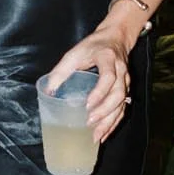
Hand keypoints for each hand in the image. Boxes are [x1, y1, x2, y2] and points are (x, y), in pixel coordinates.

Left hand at [45, 21, 133, 143]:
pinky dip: (114, 123)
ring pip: (122, 104)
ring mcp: (125, 81)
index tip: (87, 105)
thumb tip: (48, 90)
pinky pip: (122, 108)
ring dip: (110, 122)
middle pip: (118, 94)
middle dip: (104, 112)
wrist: (116, 38)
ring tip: (96, 136)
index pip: (108, 77)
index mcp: (108, 59)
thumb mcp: (75, 52)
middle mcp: (121, 71)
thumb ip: (61, 70)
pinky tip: (105, 134)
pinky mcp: (125, 90)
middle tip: (89, 124)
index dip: (99, 92)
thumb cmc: (93, 46)